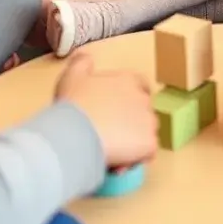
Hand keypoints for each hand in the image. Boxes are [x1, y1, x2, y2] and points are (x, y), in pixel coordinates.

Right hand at [55, 52, 156, 169]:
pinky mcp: (149, 144)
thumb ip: (82, 63)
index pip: (141, 85)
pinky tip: (119, 165)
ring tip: (113, 154)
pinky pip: (148, 153)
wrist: (77, 131)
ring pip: (147, 134)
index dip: (132, 97)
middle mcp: (143, 98)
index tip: (119, 110)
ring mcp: (148, 121)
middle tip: (109, 136)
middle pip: (144, 112)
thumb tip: (86, 58)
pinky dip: (136, 159)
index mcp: (127, 80)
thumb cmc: (74, 103)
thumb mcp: (73, 76)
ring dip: (134, 143)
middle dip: (130, 124)